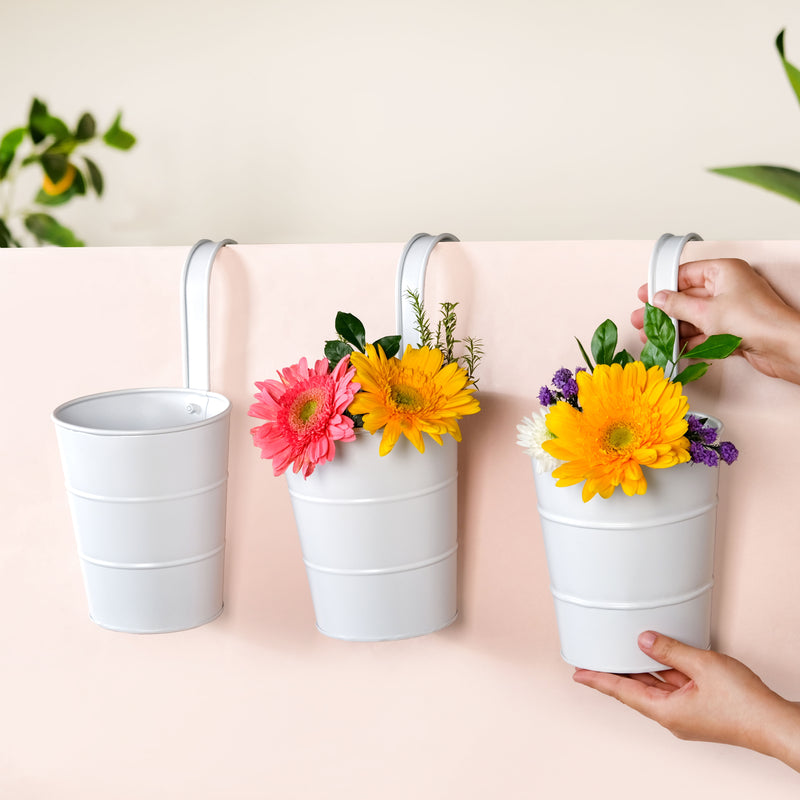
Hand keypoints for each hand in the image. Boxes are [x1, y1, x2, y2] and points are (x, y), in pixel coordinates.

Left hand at [573, 631, 799, 770]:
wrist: (774, 723)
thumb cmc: (744, 704)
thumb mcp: (701, 666)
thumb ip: (669, 650)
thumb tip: (644, 640)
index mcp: (666, 711)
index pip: (622, 691)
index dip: (599, 679)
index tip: (579, 674)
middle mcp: (672, 716)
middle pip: (636, 690)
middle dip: (614, 673)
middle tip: (592, 661)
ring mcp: (686, 714)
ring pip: (655, 687)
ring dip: (639, 671)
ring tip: (618, 654)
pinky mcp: (699, 709)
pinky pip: (672, 688)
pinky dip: (661, 673)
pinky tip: (657, 658)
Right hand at [631, 258, 799, 384]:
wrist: (782, 347)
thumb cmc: (751, 321)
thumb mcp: (704, 310)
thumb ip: (677, 304)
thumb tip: (659, 299)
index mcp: (723, 272)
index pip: (686, 273)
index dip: (662, 284)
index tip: (644, 295)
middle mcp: (728, 288)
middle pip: (688, 297)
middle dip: (664, 312)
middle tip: (642, 320)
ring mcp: (731, 310)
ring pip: (695, 317)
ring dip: (673, 329)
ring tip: (652, 339)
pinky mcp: (734, 330)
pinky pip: (705, 333)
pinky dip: (690, 341)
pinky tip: (672, 349)